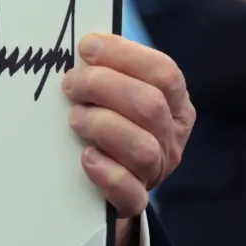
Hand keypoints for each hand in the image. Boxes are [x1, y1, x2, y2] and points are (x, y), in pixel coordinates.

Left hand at [62, 34, 194, 221]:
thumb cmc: (112, 121)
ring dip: (101, 125)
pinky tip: (87, 158)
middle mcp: (172, 136)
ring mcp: (157, 170)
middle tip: (70, 84)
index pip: (164, 72)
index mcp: (175, 103)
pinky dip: (107, 174)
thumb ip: (111, 71)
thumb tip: (85, 45)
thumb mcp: (121, 94)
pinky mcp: (134, 200)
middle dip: (103, 86)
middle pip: (150, 105)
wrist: (111, 180)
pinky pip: (129, 193)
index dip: (124, 55)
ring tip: (74, 118)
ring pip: (142, 147)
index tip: (86, 46)